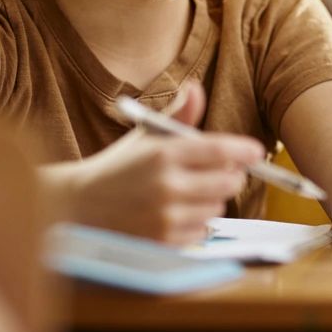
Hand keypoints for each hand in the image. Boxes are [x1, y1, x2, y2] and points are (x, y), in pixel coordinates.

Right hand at [59, 81, 264, 244]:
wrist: (76, 208)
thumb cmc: (117, 169)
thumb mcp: (144, 138)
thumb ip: (176, 116)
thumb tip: (196, 88)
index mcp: (162, 154)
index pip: (219, 150)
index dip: (244, 151)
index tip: (256, 152)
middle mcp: (167, 185)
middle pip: (228, 182)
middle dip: (228, 177)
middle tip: (218, 174)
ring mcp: (165, 217)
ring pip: (217, 208)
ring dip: (210, 201)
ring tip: (185, 195)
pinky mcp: (163, 243)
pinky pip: (202, 231)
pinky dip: (195, 224)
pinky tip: (174, 215)